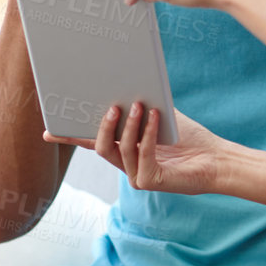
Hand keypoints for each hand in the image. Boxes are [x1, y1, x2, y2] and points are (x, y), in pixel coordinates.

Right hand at [45, 103, 226, 194]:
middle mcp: (125, 165)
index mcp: (123, 149)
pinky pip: (143, 154)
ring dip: (128, 126)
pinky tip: (154, 115)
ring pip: (120, 150)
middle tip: (109, 106)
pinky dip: (147, 133)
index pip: (91, 142)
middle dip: (101, 126)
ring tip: (136, 105)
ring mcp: (136, 175)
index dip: (69, 138)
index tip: (49, 130)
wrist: (215, 159)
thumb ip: (143, 105)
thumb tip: (125, 84)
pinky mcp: (150, 181)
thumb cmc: (189, 137)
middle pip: (101, 146)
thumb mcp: (162, 116)